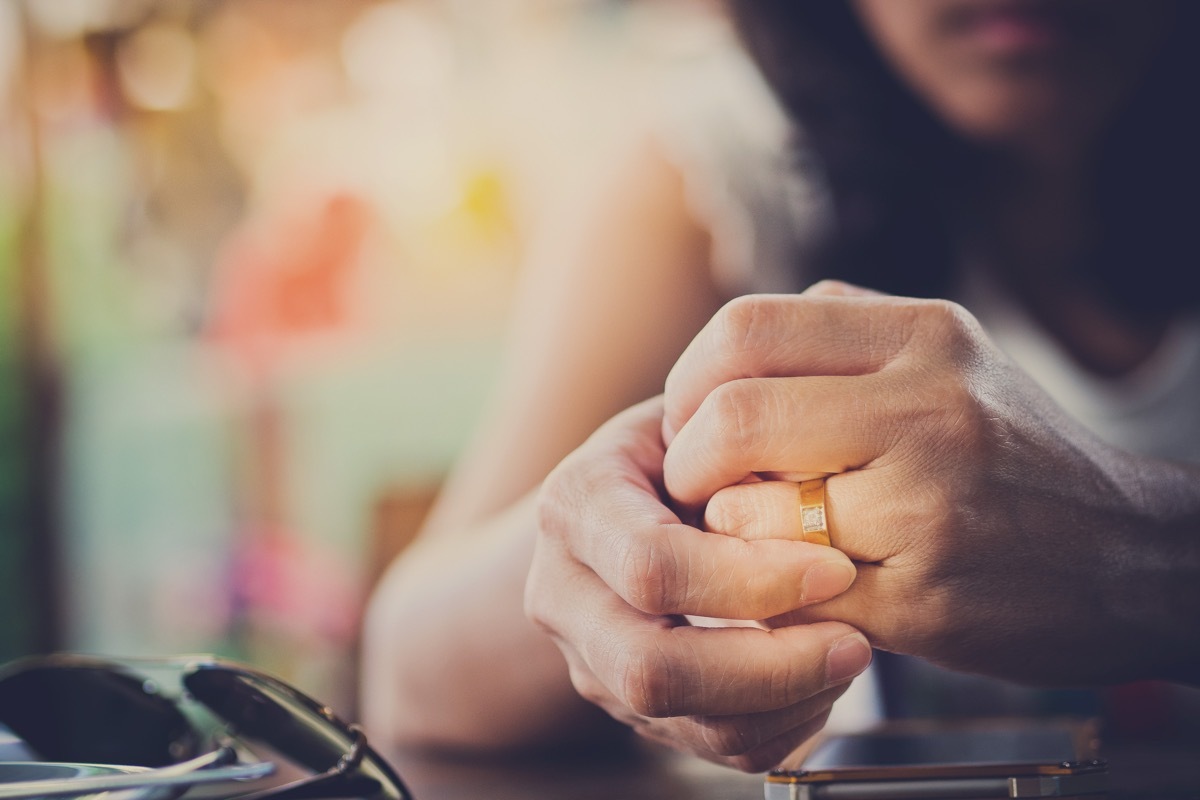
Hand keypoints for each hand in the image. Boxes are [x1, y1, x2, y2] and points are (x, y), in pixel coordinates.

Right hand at [526, 399, 871, 770]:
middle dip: (769, 666)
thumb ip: (734, 439)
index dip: (750, 579)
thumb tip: (814, 477)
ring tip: (847, 655)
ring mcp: (589, 659)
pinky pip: (708, 746)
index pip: (652, 566)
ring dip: (784, 701)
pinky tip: (817, 680)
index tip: (835, 566)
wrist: (613, 504)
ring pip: (681, 721)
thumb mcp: (693, 415)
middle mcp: (564, 592)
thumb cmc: (673, 446)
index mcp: (575, 505)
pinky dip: (778, 725)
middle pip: (650, 667)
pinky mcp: (627, 706)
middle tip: (854, 639)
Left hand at [661, 283, 1182, 685]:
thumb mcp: (944, 357)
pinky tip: (791, 578)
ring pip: (750, 514)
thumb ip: (837, 332)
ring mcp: (931, 507)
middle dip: (688, 461)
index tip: (692, 421)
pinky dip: (765, 586)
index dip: (690, 380)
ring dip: (723, 530)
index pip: (745, 329)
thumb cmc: (1009, 453)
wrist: (1132, 556)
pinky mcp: (925, 599)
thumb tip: (722, 355)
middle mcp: (930, 407)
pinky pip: (789, 591)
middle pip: (733, 417)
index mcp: (923, 334)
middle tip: (696, 484)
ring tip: (749, 532)